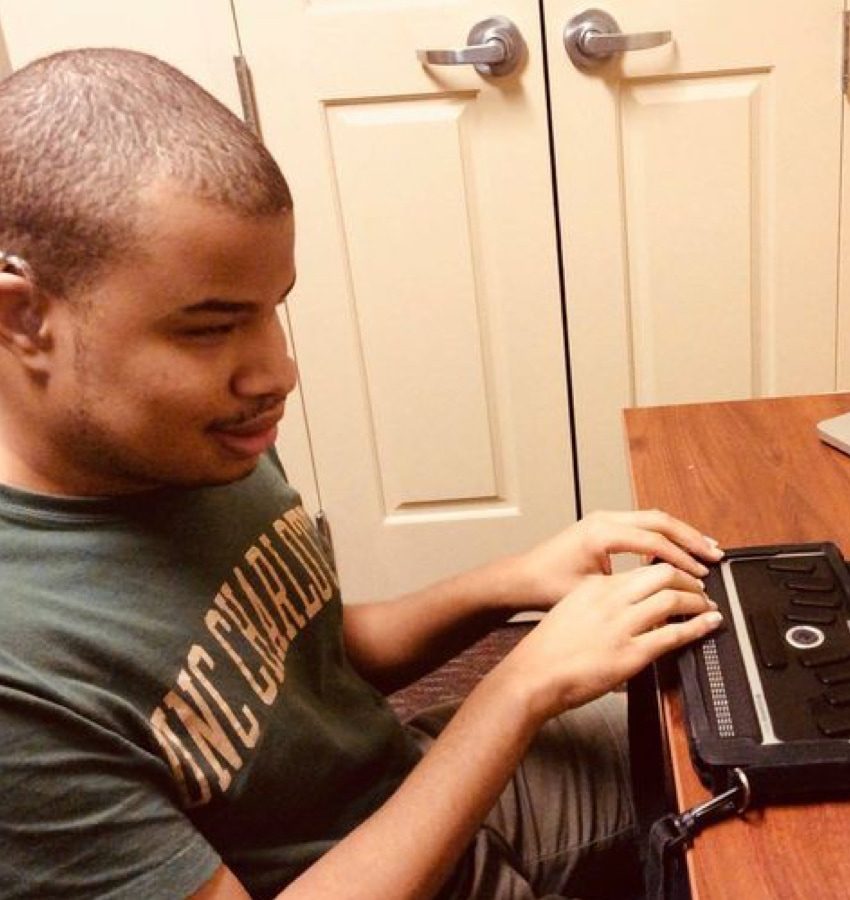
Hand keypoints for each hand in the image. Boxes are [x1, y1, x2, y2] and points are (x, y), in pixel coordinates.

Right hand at [493, 562, 721, 722]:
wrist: (532, 675)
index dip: (668, 571)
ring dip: (698, 600)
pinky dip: (698, 626)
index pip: (642, 569)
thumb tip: (625, 604)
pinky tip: (709, 624)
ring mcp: (621, 626)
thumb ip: (598, 602)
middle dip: (688, 578)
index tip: (678, 578)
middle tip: (700, 586)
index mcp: (595, 587)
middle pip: (662, 574)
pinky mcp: (631, 653)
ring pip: (673, 599)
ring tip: (707, 605)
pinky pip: (674, 634)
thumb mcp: (570, 610)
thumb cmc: (546, 649)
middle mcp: (610, 600)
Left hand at [510, 509, 723, 609]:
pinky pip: (642, 523)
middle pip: (659, 521)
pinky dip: (664, 534)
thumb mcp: (591, 593)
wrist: (522, 577)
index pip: (653, 541)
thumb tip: (662, 596)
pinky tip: (679, 548)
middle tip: (715, 554)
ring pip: (652, 518)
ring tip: (706, 549)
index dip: (681, 559)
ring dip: (680, 534)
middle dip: (690, 538)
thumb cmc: (548, 586)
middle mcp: (604, 519)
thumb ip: (627, 590)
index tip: (700, 575)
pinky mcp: (603, 525)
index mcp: (601, 533)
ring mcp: (604, 519)